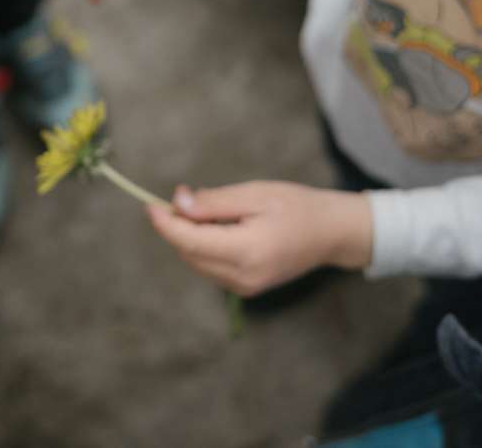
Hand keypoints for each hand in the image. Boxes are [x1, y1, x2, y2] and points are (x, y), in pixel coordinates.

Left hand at [144, 181, 372, 295]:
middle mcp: (243, 277)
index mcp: (247, 252)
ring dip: (191, 237)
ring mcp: (245, 287)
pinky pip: (211, 267)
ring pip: (197, 262)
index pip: (190, 242)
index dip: (165, 224)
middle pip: (189, 253)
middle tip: (186, 196)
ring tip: (213, 210)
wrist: (330, 232)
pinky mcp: (246, 288)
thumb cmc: (296, 206)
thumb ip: (214, 203)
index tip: (150, 204)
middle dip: (178, 227)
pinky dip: (205, 246)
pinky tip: (222, 227)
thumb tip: (177, 204)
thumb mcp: (254, 194)